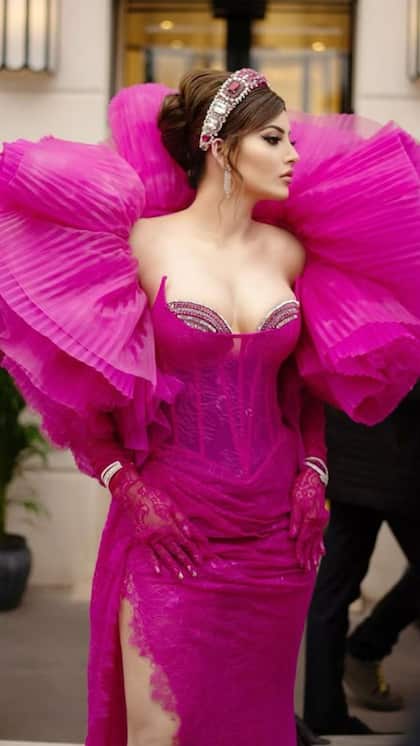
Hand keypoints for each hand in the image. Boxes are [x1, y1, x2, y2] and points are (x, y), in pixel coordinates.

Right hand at [110, 464, 210, 580]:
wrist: (133, 496)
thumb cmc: (155, 498)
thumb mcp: (172, 506)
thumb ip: (182, 521)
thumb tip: (192, 535)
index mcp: (170, 526)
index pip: (185, 542)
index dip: (193, 552)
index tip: (200, 561)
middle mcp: (160, 535)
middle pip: (176, 551)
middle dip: (185, 562)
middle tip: (194, 574)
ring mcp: (150, 538)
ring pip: (163, 555)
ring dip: (173, 566)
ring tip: (180, 577)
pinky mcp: (141, 539)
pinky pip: (149, 553)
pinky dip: (154, 563)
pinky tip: (159, 571)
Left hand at [289, 465, 328, 571]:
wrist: (315, 476)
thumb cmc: (302, 487)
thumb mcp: (295, 501)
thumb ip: (295, 520)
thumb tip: (292, 537)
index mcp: (309, 518)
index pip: (303, 540)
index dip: (300, 552)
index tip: (299, 563)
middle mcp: (317, 521)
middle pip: (311, 543)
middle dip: (308, 556)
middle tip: (306, 569)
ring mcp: (321, 519)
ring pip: (317, 540)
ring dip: (315, 553)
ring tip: (314, 565)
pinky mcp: (322, 517)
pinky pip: (321, 534)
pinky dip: (321, 544)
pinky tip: (323, 552)